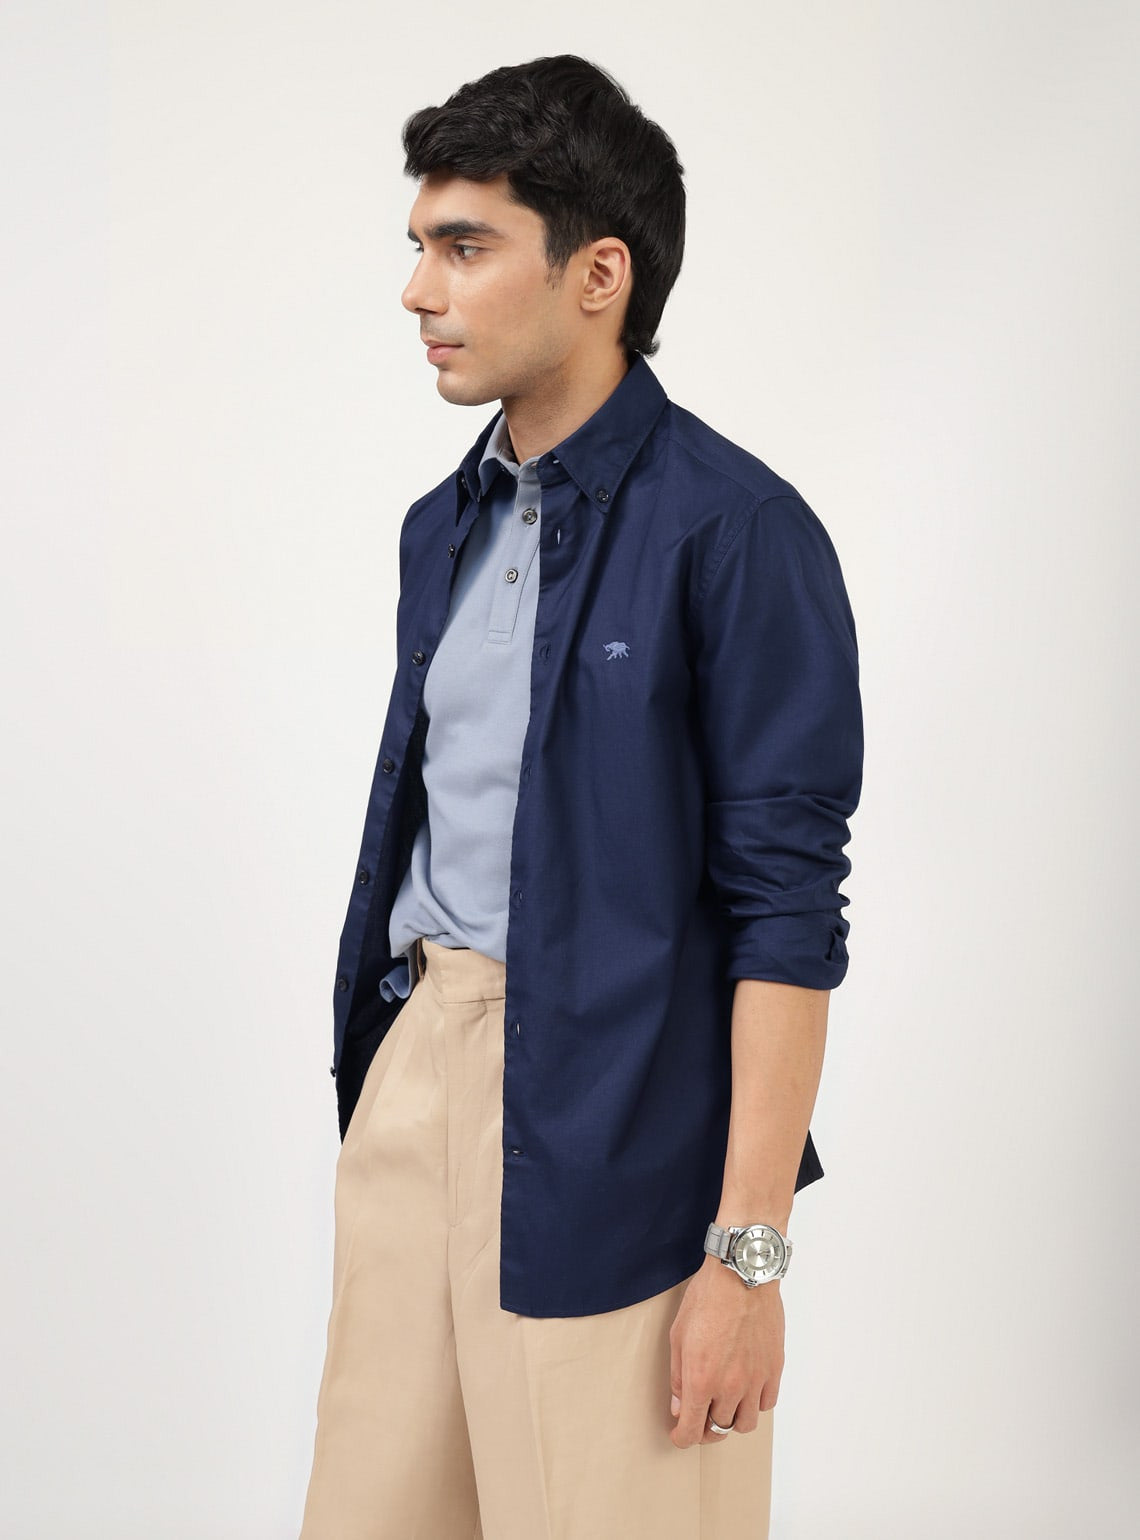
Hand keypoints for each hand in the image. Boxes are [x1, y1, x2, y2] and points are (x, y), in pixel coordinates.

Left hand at [668, 1256, 783, 1447]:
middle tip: (699, 1417)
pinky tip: (745, 1390)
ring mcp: (755, 1380)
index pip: (692, 1431)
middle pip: (719, 1429)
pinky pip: (766, 1404)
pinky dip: (754, 1404)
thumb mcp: (679, 1335)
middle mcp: (730, 1387)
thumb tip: (679, 1406)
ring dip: (732, 1419)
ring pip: (745, 1423)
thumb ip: (678, 1377)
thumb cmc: (706, 1299)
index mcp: (702, 1380)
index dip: (682, 1439)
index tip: (679, 1435)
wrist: (742, 1275)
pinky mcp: (774, 1369)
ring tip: (724, 1404)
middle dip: (705, 1428)